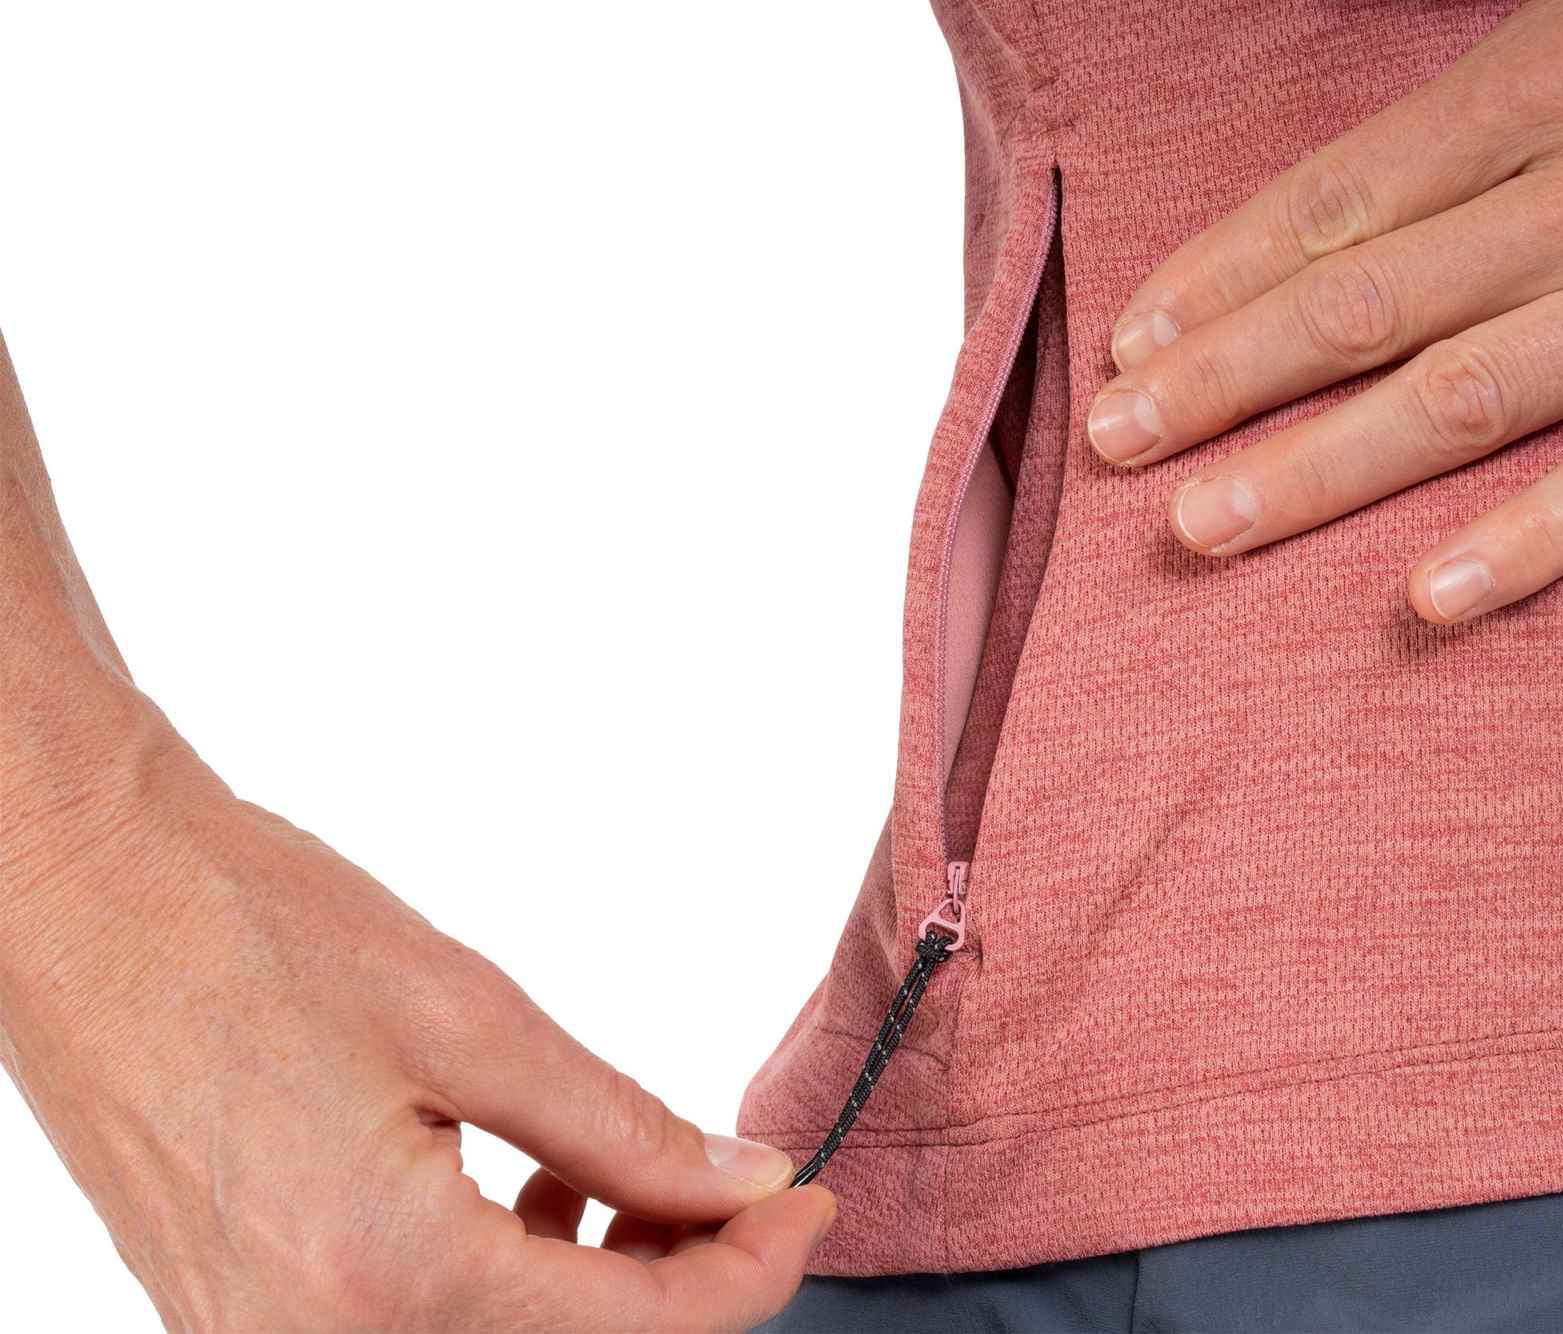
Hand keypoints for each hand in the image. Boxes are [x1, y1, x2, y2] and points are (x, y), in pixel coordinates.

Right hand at [0, 708, 828, 1332]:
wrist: (84, 896)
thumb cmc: (252, 929)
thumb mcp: (471, 1017)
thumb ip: (621, 1127)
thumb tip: (737, 1182)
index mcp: (387, 1278)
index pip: (636, 1332)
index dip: (753, 1273)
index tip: (806, 1203)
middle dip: (673, 1282)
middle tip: (729, 1187)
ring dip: (584, 1283)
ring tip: (618, 1176)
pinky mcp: (233, 1312)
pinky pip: (404, 1331)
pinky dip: (491, 1279)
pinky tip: (519, 1193)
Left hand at [1090, 0, 1562, 622]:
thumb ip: (1483, 109)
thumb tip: (1344, 194)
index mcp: (1553, 87)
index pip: (1340, 201)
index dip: (1220, 278)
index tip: (1133, 345)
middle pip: (1368, 303)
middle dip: (1225, 381)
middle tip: (1118, 447)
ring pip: (1465, 396)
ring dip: (1320, 468)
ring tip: (1207, 524)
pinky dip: (1530, 543)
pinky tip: (1428, 601)